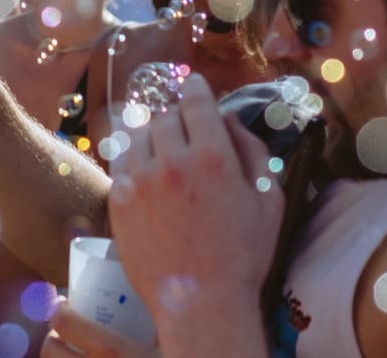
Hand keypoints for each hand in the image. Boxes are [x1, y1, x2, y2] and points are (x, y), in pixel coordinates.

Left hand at [40, 302, 158, 357]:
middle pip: (50, 351)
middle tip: (64, 334)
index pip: (66, 323)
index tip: (64, 307)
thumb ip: (165, 325)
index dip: (59, 312)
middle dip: (52, 339)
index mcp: (116, 354)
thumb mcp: (176, 344)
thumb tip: (164, 292)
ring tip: (69, 357)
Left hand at [108, 74, 280, 340]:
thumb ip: (252, 150)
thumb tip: (229, 117)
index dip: (195, 88)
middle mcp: (172, 161)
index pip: (195, 100)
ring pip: (139, 134)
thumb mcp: (268, 201)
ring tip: (164, 150)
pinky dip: (132, 157)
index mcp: (213, 156)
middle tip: (185, 130)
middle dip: (177, 118)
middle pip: (166, 115)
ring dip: (152, 134)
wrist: (201, 302)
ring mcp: (140, 180)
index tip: (194, 85)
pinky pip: (120, 160)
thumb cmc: (243, 255)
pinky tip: (144, 168)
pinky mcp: (118, 200)